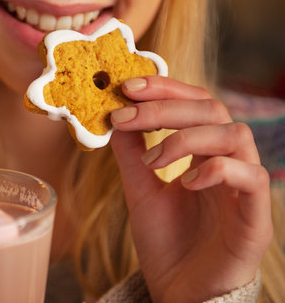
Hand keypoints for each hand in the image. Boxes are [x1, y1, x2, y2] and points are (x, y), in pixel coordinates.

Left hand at [110, 76, 271, 302]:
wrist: (178, 292)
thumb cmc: (166, 242)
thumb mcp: (140, 192)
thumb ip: (132, 156)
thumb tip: (116, 118)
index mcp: (202, 154)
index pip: (193, 104)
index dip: (165, 89)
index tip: (128, 87)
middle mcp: (227, 163)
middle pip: (213, 110)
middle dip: (166, 107)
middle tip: (127, 116)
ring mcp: (243, 189)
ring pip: (235, 136)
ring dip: (186, 138)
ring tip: (153, 162)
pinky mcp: (254, 219)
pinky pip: (252, 179)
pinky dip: (216, 170)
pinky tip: (184, 183)